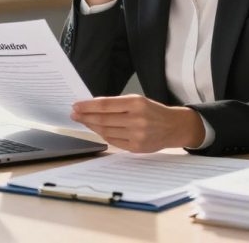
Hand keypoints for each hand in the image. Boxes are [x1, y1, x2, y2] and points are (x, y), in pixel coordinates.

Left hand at [70, 95, 205, 152]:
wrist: (173, 127)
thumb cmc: (153, 111)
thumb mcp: (137, 101)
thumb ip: (117, 104)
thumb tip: (91, 107)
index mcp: (136, 103)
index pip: (105, 105)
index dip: (88, 106)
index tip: (76, 106)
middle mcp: (137, 119)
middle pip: (103, 119)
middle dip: (85, 117)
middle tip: (74, 114)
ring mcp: (137, 134)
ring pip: (106, 131)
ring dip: (92, 127)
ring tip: (83, 121)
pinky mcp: (136, 147)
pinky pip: (113, 141)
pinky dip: (103, 135)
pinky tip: (97, 130)